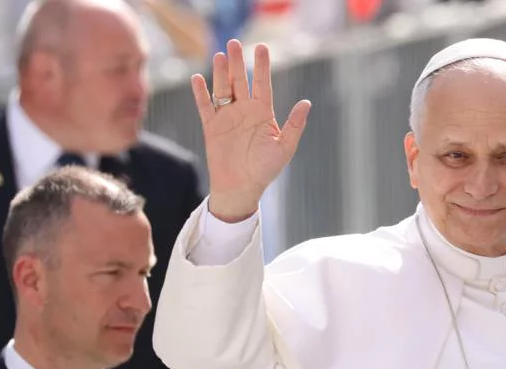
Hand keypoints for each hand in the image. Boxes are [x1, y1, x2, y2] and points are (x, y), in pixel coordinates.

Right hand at [190, 40, 311, 221]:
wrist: (241, 188)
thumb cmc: (265, 170)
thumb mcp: (285, 147)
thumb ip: (295, 125)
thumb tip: (306, 103)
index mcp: (263, 112)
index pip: (262, 84)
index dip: (262, 66)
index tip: (262, 48)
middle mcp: (244, 110)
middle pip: (240, 80)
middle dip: (237, 62)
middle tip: (234, 43)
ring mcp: (227, 116)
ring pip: (222, 88)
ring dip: (220, 73)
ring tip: (220, 56)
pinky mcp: (211, 126)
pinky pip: (205, 106)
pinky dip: (201, 93)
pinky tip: (198, 79)